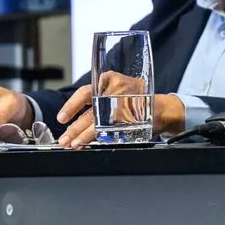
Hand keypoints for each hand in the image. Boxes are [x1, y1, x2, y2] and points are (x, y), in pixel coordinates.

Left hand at [54, 84, 185, 145]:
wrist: (162, 108)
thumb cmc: (136, 100)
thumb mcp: (117, 91)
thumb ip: (99, 102)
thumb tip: (76, 120)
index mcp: (110, 81)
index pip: (84, 93)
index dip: (71, 107)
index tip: (61, 118)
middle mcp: (116, 91)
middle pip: (89, 112)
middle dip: (75, 128)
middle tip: (65, 139)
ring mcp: (124, 105)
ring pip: (98, 122)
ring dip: (84, 135)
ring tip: (74, 144)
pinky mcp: (130, 119)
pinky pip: (111, 130)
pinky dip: (99, 138)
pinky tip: (91, 143)